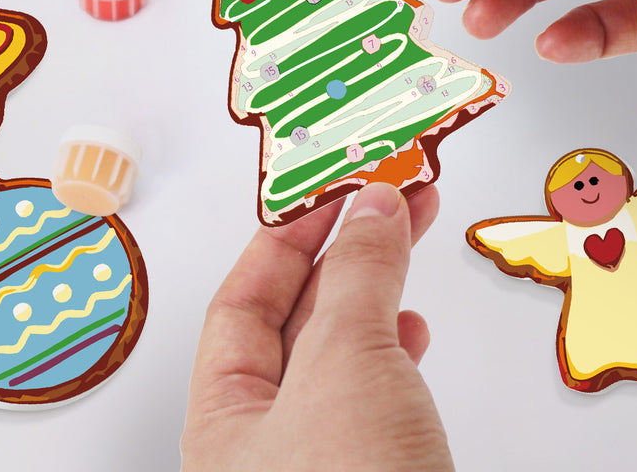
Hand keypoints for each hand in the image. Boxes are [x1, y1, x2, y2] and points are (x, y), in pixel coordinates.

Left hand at [180, 183, 454, 471]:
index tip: (328, 193)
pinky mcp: (373, 471)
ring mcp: (321, 459)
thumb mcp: (345, 360)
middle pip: (298, 319)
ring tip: (408, 232)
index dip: (286, 238)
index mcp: (224, 420)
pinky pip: (376, 390)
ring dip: (378, 289)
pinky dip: (397, 348)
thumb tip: (373, 208)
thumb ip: (359, 275)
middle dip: (346, 251)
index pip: (241, 303)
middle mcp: (265, 443)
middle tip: (383, 198)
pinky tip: (412, 328)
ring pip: (342, 352)